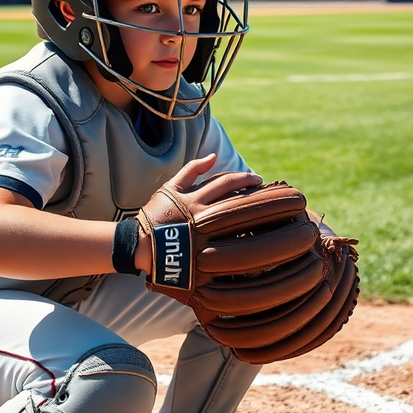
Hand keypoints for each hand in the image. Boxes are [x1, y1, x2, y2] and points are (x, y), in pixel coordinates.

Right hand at [132, 154, 261, 273]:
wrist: (139, 245)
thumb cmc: (156, 215)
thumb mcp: (170, 187)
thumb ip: (191, 170)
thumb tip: (214, 156)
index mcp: (192, 198)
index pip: (225, 183)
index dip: (244, 179)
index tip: (258, 180)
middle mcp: (199, 216)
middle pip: (235, 203)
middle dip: (256, 197)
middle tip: (273, 195)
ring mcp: (201, 237)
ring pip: (235, 225)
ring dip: (255, 218)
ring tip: (271, 215)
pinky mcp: (201, 257)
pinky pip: (227, 250)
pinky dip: (244, 244)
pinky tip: (259, 241)